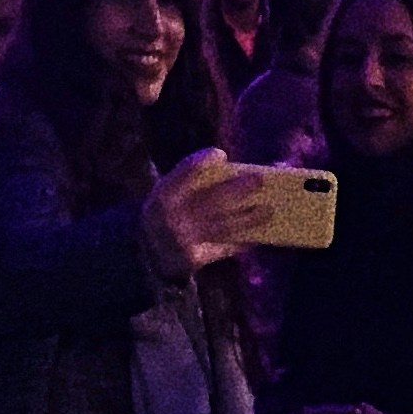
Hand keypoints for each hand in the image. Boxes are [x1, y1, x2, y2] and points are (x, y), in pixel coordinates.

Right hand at [143, 148, 270, 275]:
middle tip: (259, 179)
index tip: (221, 154)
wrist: (143, 256)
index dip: (202, 161)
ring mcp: (182, 239)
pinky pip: (221, 248)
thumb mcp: (165, 198)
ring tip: (268, 209)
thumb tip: (231, 175)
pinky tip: (255, 236)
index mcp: (162, 196)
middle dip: (237, 189)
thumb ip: (188, 187)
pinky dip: (240, 242)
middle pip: (210, 199)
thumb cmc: (163, 217)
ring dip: (248, 218)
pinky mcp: (192, 259)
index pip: (183, 172)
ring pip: (222, 226)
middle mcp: (170, 217)